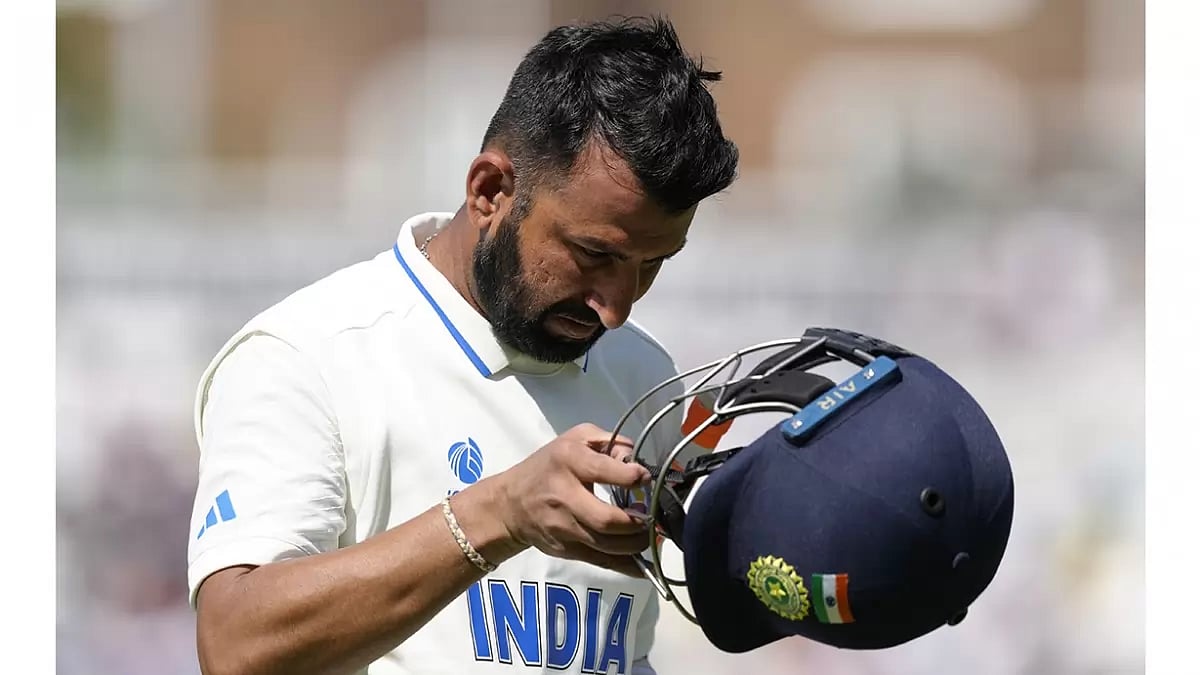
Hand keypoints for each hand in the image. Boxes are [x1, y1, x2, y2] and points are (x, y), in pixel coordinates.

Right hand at [496, 423, 651, 576]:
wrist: (510, 504)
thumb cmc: (548, 466)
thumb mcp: (575, 439)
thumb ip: (610, 441)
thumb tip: (637, 460)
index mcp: (568, 461)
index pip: (603, 471)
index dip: (631, 477)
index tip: (645, 478)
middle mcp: (563, 496)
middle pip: (606, 519)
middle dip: (637, 522)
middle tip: (650, 516)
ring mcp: (563, 527)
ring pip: (607, 545)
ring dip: (636, 543)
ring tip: (648, 533)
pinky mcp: (566, 549)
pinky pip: (602, 562)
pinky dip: (627, 565)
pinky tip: (642, 561)